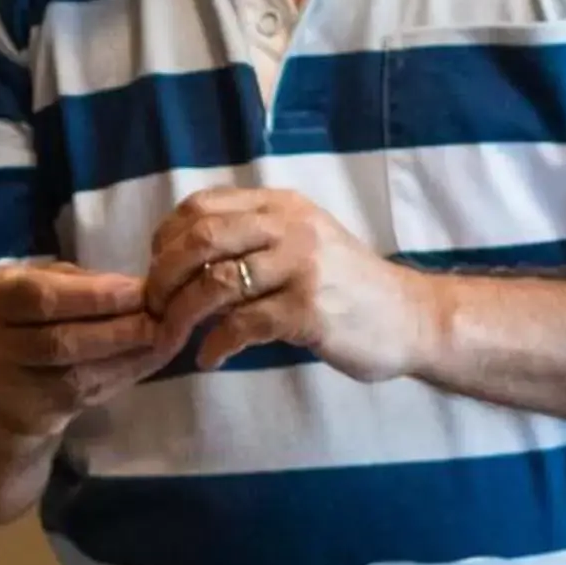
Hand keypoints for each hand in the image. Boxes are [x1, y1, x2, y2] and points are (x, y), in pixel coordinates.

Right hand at [0, 262, 182, 441]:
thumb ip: (77, 282)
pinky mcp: (42, 414)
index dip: (95, 295)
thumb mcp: (36, 283)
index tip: (140, 289)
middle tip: (164, 314)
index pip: (43, 297)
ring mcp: (16, 387)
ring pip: (79, 373)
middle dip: (120, 327)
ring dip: (131, 355)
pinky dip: (129, 373)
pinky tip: (155, 357)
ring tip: (168, 335)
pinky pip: (92, 393)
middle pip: (62, 340)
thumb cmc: (26, 317)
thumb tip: (136, 288)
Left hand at [142, 188, 435, 381]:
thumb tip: (175, 260)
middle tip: (153, 309)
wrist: (412, 318)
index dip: (165, 240)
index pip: (200, 207)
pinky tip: (209, 359)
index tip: (155, 271)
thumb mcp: (300, 243)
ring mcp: (302, 267)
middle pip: (200, 239)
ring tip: (172, 338)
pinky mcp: (309, 310)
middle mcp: (290, 227)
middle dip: (163, 277)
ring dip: (181, 315)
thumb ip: (249, 239)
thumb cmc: (345, 285)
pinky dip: (216, 345)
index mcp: (280, 205)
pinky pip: (243, 325)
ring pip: (215, 283)